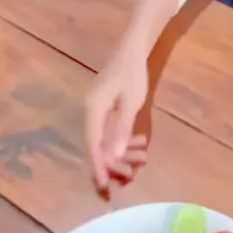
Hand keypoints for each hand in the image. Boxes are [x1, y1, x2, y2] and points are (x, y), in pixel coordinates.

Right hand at [85, 43, 148, 188]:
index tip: (104, 185)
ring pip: (105, 139)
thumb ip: (121, 129)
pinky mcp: (104, 107)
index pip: (93, 145)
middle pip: (96, 145)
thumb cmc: (133, 72)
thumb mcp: (131, 102)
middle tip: (132, 173)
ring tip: (142, 157)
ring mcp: (96, 109)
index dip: (98, 166)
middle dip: (114, 162)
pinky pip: (110, 130)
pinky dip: (123, 140)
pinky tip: (139, 143)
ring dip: (122, 151)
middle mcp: (90, 112)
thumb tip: (114, 155)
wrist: (133, 47)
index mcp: (92, 110)